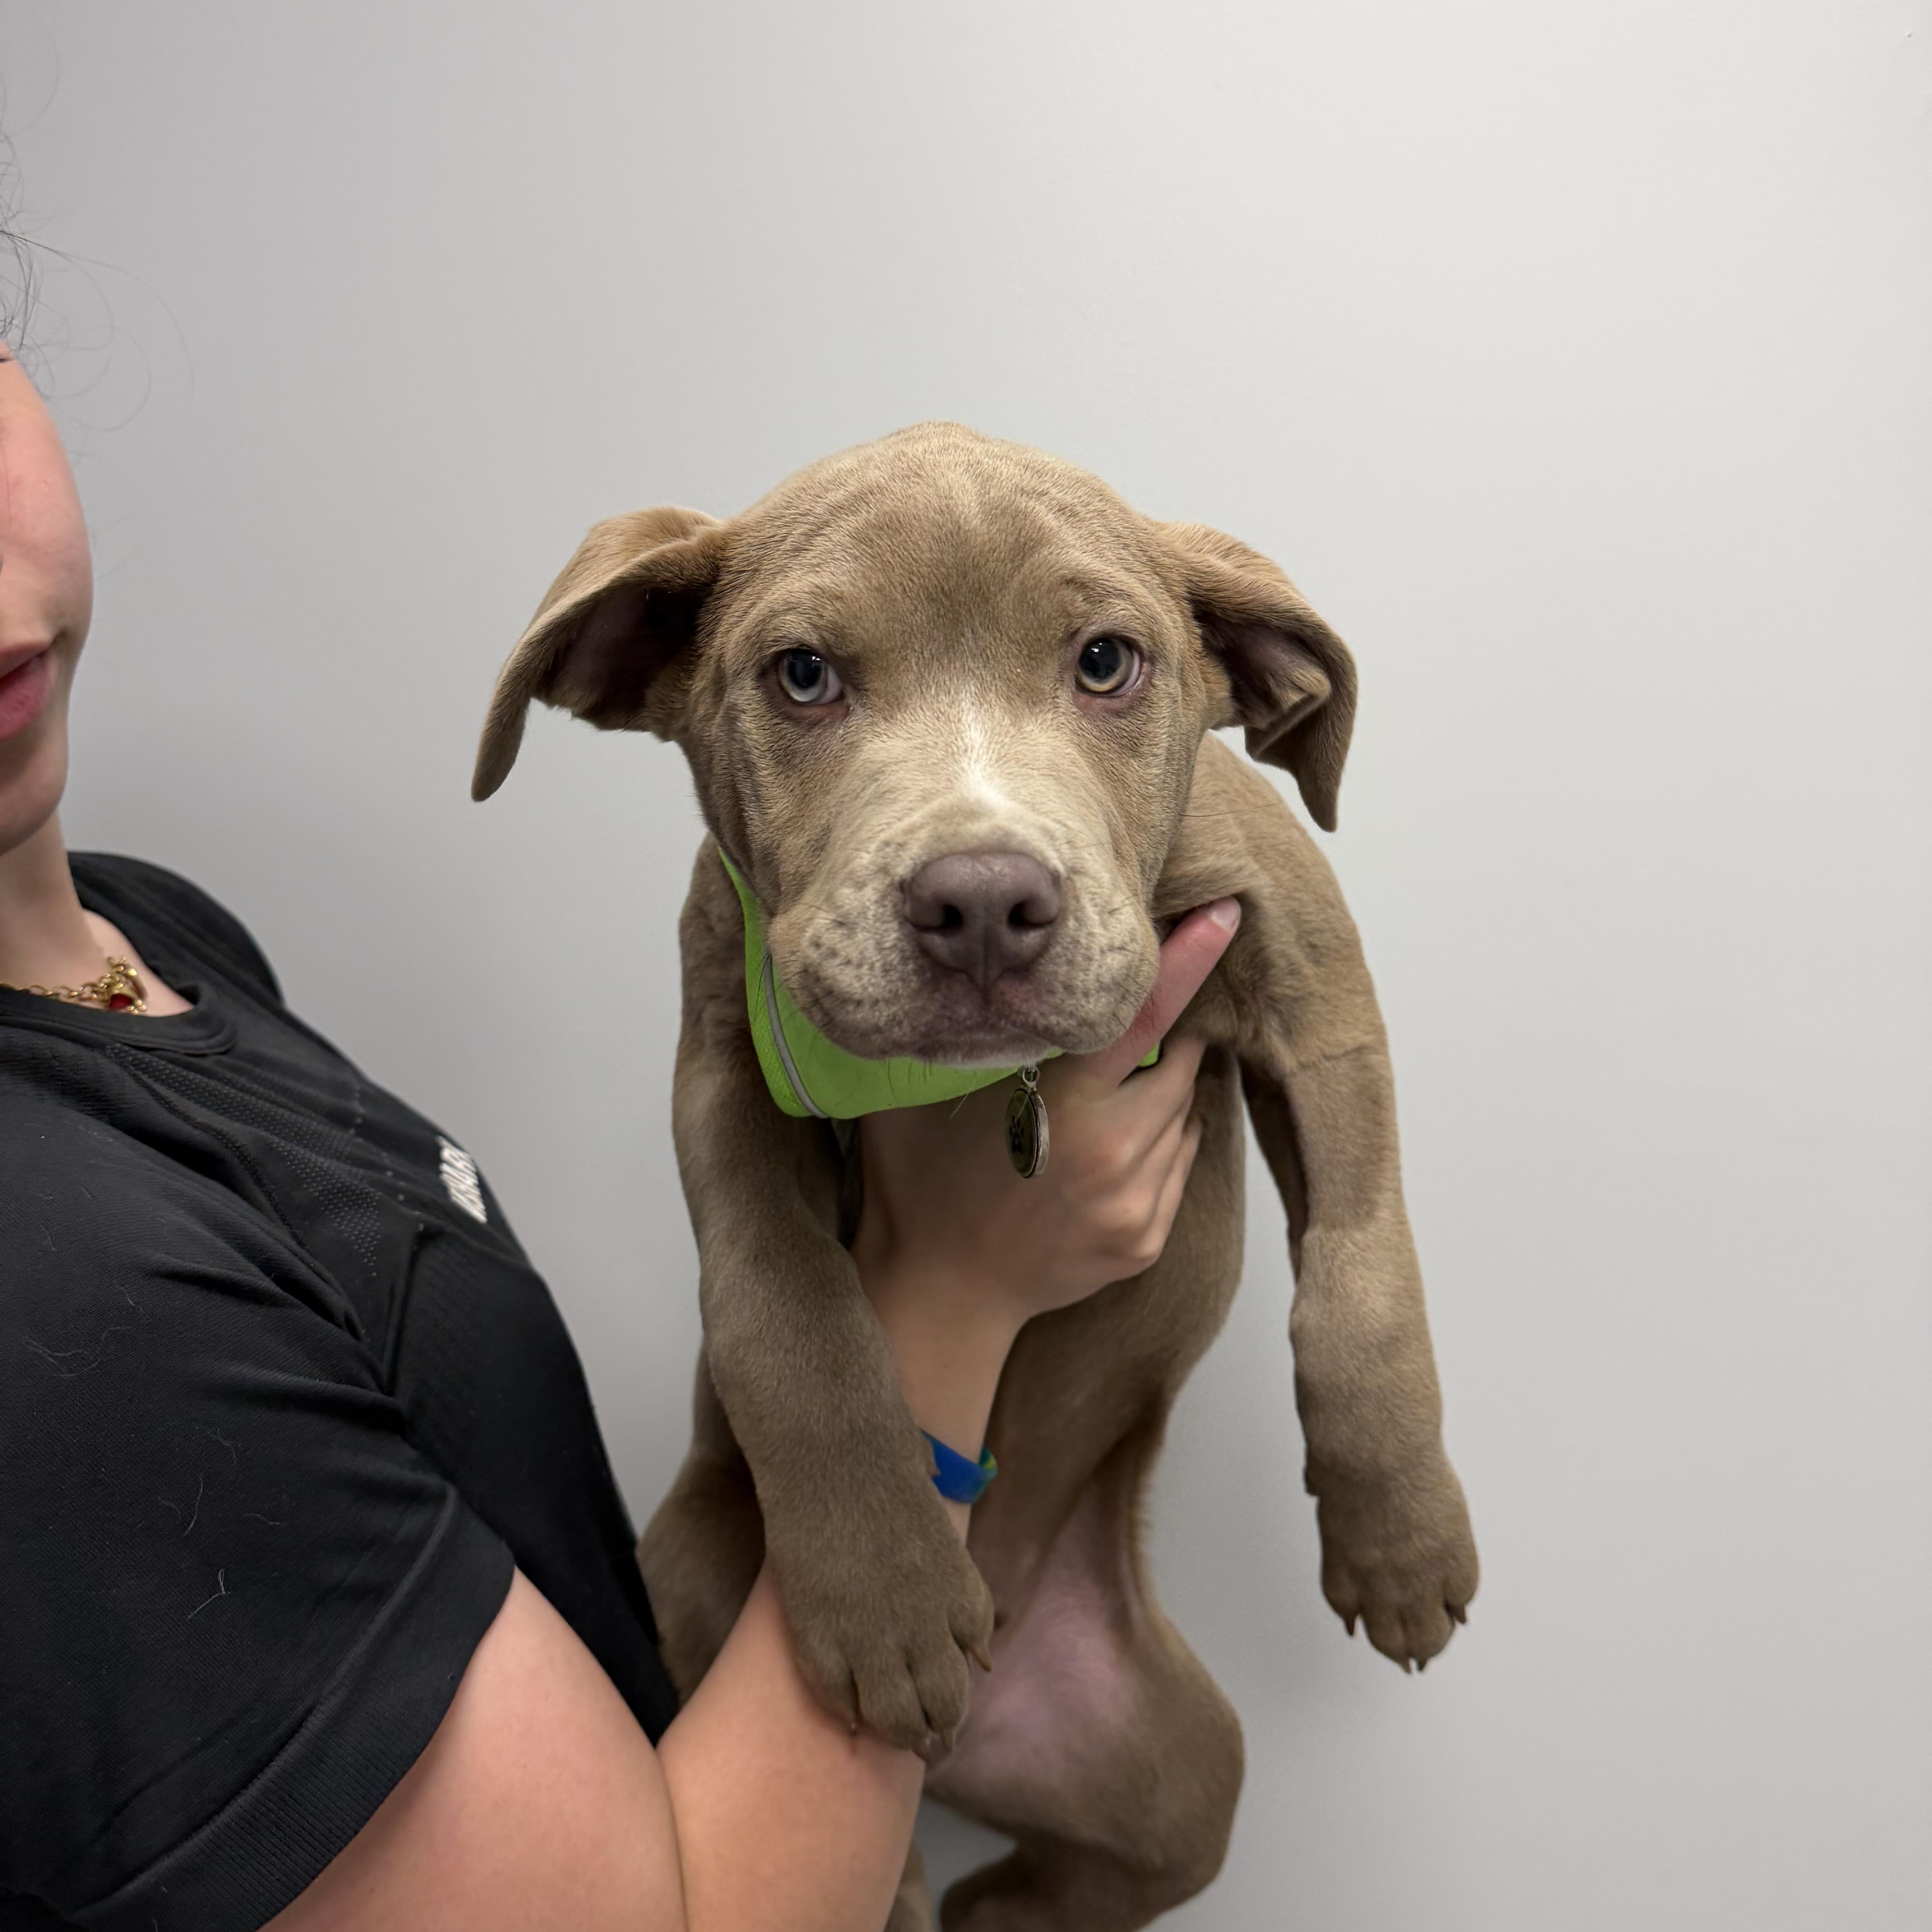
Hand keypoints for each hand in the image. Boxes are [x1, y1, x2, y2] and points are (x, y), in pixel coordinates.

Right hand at [852, 898, 1240, 1428]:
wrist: (939, 1293)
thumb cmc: (923, 1184)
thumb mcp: (926, 1095)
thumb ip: (965, 1034)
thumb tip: (972, 966)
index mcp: (1063, 1106)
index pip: (1145, 1016)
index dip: (1188, 959)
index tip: (1226, 914)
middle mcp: (1113, 1154)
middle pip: (1181, 1063)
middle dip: (1167, 1035)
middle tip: (1124, 1026)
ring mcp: (1136, 1203)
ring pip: (1186, 1115)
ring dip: (1163, 1092)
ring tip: (1105, 1096)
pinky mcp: (1147, 1240)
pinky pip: (1181, 1164)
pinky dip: (1162, 1142)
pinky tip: (1110, 1146)